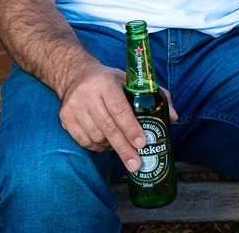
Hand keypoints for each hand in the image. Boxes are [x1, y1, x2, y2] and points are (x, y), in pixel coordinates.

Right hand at [58, 64, 178, 171]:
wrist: (75, 75)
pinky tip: (107, 144)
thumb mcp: (130, 80)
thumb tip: (173, 116)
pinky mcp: (65, 118)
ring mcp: (74, 107)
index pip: (120, 109)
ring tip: (123, 149)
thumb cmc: (109, 80)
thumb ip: (155, 95)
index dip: (131, 128)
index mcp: (106, 83)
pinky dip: (98, 147)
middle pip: (108, 127)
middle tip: (136, 164)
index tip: (142, 143)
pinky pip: (84, 141)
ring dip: (111, 147)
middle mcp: (87, 94)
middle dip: (124, 148)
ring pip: (96, 136)